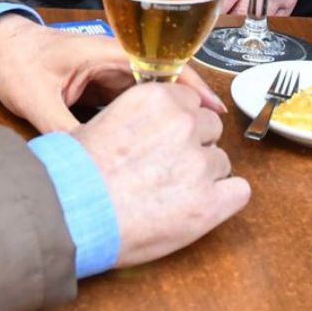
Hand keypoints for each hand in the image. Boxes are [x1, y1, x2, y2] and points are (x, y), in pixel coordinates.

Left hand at [0, 13, 224, 133]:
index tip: (211, 109)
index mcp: (104, 53)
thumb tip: (84, 164)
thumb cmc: (16, 64)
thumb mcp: (36, 98)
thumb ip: (60, 128)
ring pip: (150, 92)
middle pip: (162, 79)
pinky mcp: (101, 84)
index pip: (159, 62)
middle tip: (210, 137)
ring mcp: (108, 72)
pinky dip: (149, 117)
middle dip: (186, 105)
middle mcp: (112, 59)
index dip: (189, 85)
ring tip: (192, 144)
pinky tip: (159, 143)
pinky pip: (134, 99)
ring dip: (171, 113)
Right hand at [73, 82, 249, 266]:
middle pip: (211, 128)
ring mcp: (198, 164)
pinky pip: (239, 191)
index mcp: (158, 99)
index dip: (179, 122)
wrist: (71, 212)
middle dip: (194, 146)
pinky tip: (200, 206)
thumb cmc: (77, 172)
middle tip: (167, 168)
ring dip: (204, 175)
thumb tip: (151, 123)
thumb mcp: (103, 120)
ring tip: (171, 194)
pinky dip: (225, 199)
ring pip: (222, 162)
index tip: (167, 138)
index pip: (191, 101)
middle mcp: (183, 125)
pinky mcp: (208, 203)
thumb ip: (139, 114)